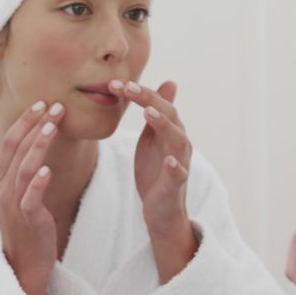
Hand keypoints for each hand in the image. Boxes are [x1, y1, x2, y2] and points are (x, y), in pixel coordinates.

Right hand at [0, 100, 65, 294]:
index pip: (6, 142)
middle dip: (35, 126)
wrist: (24, 260)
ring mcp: (13, 204)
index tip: (41, 103)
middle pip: (16, 150)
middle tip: (54, 107)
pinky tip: (47, 170)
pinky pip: (31, 198)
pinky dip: (38, 183)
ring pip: (24, 168)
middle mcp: (1, 189)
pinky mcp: (29, 218)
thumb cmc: (16, 222)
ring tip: (53, 126)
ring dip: (39, 146)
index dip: (23, 122)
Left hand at [111, 79, 196, 282]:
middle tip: (127, 88)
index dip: (139, 92)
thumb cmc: (156, 172)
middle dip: (149, 100)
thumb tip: (168, 83)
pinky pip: (179, 175)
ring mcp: (180, 164)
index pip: (158, 104)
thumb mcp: (153, 138)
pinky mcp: (175, 186)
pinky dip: (176, 168)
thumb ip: (156, 113)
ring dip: (164, 125)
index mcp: (170, 131)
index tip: (116, 83)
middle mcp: (178, 143)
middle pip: (169, 115)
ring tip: (147, 113)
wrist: (162, 211)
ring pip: (178, 140)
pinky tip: (169, 161)